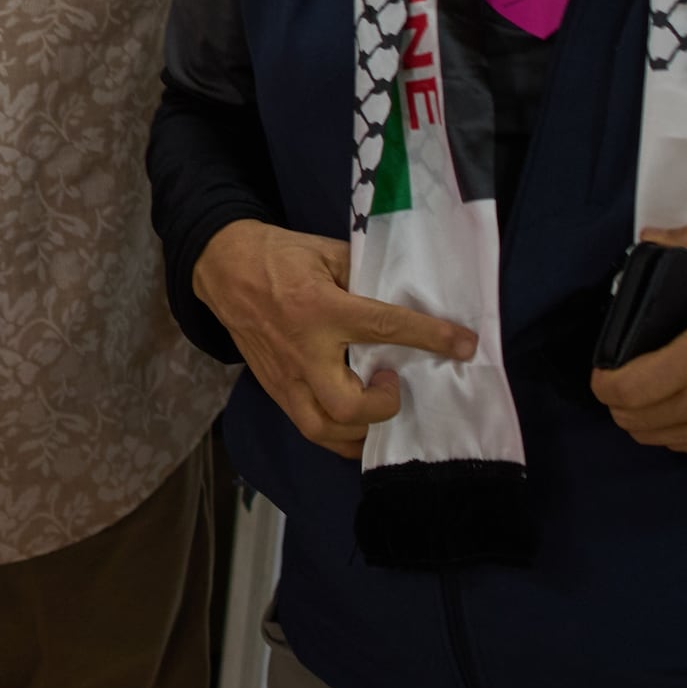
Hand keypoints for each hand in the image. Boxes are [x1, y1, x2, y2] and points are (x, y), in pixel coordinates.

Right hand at [193, 220, 477, 459]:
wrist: (221, 267)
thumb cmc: (278, 254)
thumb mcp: (326, 251)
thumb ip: (364, 275)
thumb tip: (404, 297)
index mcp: (319, 308)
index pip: (383, 328)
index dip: (430, 337)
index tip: (464, 345)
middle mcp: (302, 351)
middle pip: (345, 405)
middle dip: (381, 406)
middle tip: (392, 382)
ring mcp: (284, 377)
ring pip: (324, 429)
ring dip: (362, 429)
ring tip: (378, 406)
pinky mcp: (274, 389)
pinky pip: (310, 428)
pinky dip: (341, 436)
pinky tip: (361, 425)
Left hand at [588, 225, 686, 462]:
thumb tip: (654, 236)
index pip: (624, 390)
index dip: (601, 381)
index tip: (603, 365)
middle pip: (630, 421)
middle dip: (616, 399)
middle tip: (622, 376)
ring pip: (655, 438)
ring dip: (641, 418)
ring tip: (646, 391)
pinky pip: (686, 447)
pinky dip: (672, 431)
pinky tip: (679, 407)